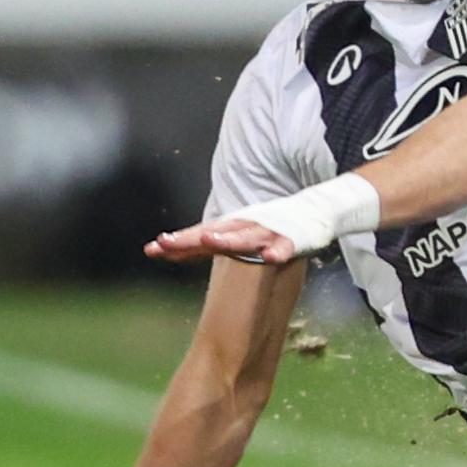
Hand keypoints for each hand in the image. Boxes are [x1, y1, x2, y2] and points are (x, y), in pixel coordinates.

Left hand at [147, 215, 294, 266]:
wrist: (316, 209)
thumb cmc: (270, 225)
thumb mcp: (235, 234)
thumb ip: (206, 246)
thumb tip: (170, 252)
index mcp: (230, 228)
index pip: (197, 236)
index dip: (175, 244)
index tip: (150, 250)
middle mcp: (244, 227)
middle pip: (213, 234)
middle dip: (189, 239)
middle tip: (165, 242)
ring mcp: (268, 231)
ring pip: (245, 237)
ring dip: (227, 239)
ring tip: (209, 241)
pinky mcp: (292, 238)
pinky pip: (284, 246)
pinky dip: (278, 251)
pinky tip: (270, 258)